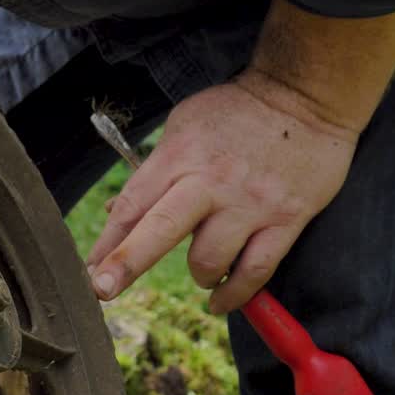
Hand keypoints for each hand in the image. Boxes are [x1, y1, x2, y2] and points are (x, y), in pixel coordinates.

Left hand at [85, 70, 359, 313]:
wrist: (305, 94)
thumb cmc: (235, 111)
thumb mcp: (182, 126)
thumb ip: (152, 172)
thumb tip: (116, 213)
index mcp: (178, 157)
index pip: (133, 205)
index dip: (107, 242)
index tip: (89, 271)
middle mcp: (209, 182)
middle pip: (160, 229)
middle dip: (126, 263)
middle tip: (103, 290)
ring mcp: (249, 203)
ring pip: (210, 259)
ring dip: (199, 276)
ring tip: (203, 272)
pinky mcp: (286, 218)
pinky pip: (256, 269)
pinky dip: (235, 293)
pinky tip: (221, 301)